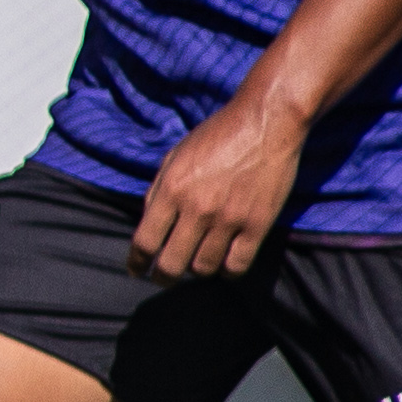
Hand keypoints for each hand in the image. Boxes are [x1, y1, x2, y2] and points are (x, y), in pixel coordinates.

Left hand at [128, 95, 303, 278]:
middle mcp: (197, 209)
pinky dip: (227, 271)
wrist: (264, 123)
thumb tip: (148, 224)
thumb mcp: (174, 156)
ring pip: (203, 269)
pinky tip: (223, 264)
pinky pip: (237, 266)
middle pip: (171, 264)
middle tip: (162, 277)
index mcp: (171, 190)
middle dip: (162, 276)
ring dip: (196, 271)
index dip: (136, 262)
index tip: (136, 270)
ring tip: (195, 264)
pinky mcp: (257, 225)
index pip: (145, 241)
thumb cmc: (216, 136)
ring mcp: (229, 219)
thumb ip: (158, 191)